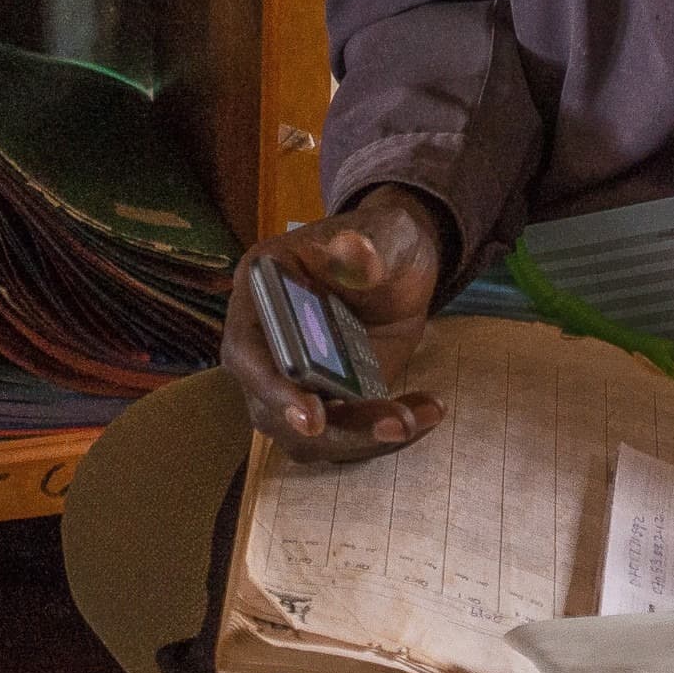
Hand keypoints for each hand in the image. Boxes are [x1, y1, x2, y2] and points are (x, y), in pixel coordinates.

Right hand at [221, 187, 448, 462]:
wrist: (402, 265)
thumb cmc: (381, 239)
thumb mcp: (382, 234)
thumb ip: (366, 246)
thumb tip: (355, 251)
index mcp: (260, 295)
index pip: (247, 353)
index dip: (272, 389)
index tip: (313, 416)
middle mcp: (267, 346)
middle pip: (274, 412)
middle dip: (333, 430)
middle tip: (392, 427)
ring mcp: (297, 379)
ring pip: (311, 436)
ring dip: (362, 438)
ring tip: (416, 418)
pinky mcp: (330, 401)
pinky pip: (346, 436)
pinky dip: (385, 435)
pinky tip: (427, 411)